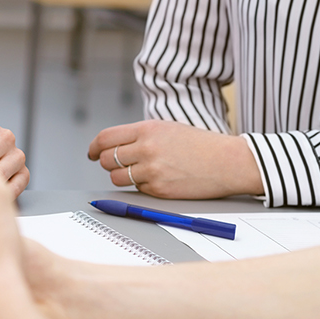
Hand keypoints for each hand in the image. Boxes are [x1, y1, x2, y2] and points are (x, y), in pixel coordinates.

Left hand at [86, 120, 263, 198]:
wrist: (227, 162)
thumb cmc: (199, 145)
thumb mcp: (168, 129)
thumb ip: (140, 135)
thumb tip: (112, 146)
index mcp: (147, 129)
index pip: (106, 138)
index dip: (94, 147)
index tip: (91, 153)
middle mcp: (146, 148)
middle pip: (106, 159)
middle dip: (106, 163)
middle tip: (114, 164)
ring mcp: (152, 170)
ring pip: (116, 177)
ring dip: (121, 177)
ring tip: (137, 172)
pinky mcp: (159, 189)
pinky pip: (136, 189)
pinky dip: (141, 186)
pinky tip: (158, 179)